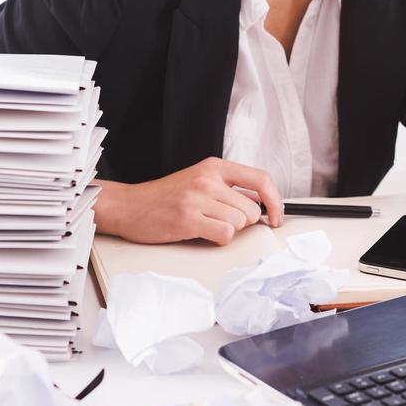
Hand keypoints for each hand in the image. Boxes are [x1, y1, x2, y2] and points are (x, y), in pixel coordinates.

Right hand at [94, 158, 283, 245]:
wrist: (129, 206)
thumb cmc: (165, 197)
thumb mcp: (200, 181)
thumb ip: (229, 189)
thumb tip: (263, 204)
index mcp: (214, 167)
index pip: (261, 179)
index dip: (276, 201)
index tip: (276, 217)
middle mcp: (208, 179)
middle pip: (252, 210)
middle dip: (242, 223)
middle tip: (220, 221)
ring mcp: (197, 198)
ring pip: (239, 223)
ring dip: (227, 230)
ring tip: (205, 224)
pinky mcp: (187, 219)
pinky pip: (224, 234)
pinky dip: (218, 239)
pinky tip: (200, 232)